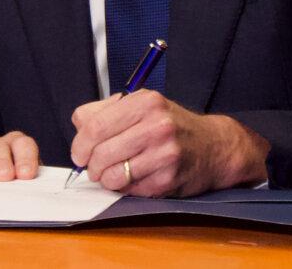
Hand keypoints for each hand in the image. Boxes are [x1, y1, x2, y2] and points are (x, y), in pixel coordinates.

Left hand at [69, 90, 268, 196]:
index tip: (79, 153)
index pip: (95, 126)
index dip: (80, 145)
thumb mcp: (142, 104)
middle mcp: (157, 125)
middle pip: (101, 153)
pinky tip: (136, 177)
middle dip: (91, 166)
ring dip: (107, 179)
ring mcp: (165, 154)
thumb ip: (106, 110)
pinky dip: (126, 188)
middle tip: (94, 167)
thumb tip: (79, 124)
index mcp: (146, 102)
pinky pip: (130, 190)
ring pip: (113, 176)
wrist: (213, 146)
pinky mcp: (168, 179)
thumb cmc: (171, 125)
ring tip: (115, 172)